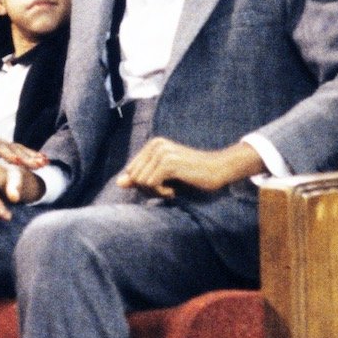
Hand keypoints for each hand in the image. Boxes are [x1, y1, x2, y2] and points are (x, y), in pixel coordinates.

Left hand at [0, 102, 46, 174]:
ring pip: (15, 147)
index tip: (17, 161)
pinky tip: (41, 161)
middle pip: (9, 146)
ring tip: (45, 163)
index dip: (5, 153)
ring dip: (30, 155)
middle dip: (25, 155)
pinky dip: (28, 155)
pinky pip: (15, 150)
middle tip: (40, 164)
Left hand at [114, 138, 264, 199]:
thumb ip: (140, 179)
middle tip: (167, 189)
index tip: (162, 185)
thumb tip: (118, 183)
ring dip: (156, 192)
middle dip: (148, 190)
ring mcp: (162, 152)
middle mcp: (156, 144)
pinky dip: (161, 193)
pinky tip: (174, 191)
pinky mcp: (168, 162)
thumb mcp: (163, 178)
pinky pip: (150, 184)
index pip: (131, 172)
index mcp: (153, 145)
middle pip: (134, 177)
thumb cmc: (192, 176)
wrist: (218, 171)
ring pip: (140, 182)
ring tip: (173, 188)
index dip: (144, 185)